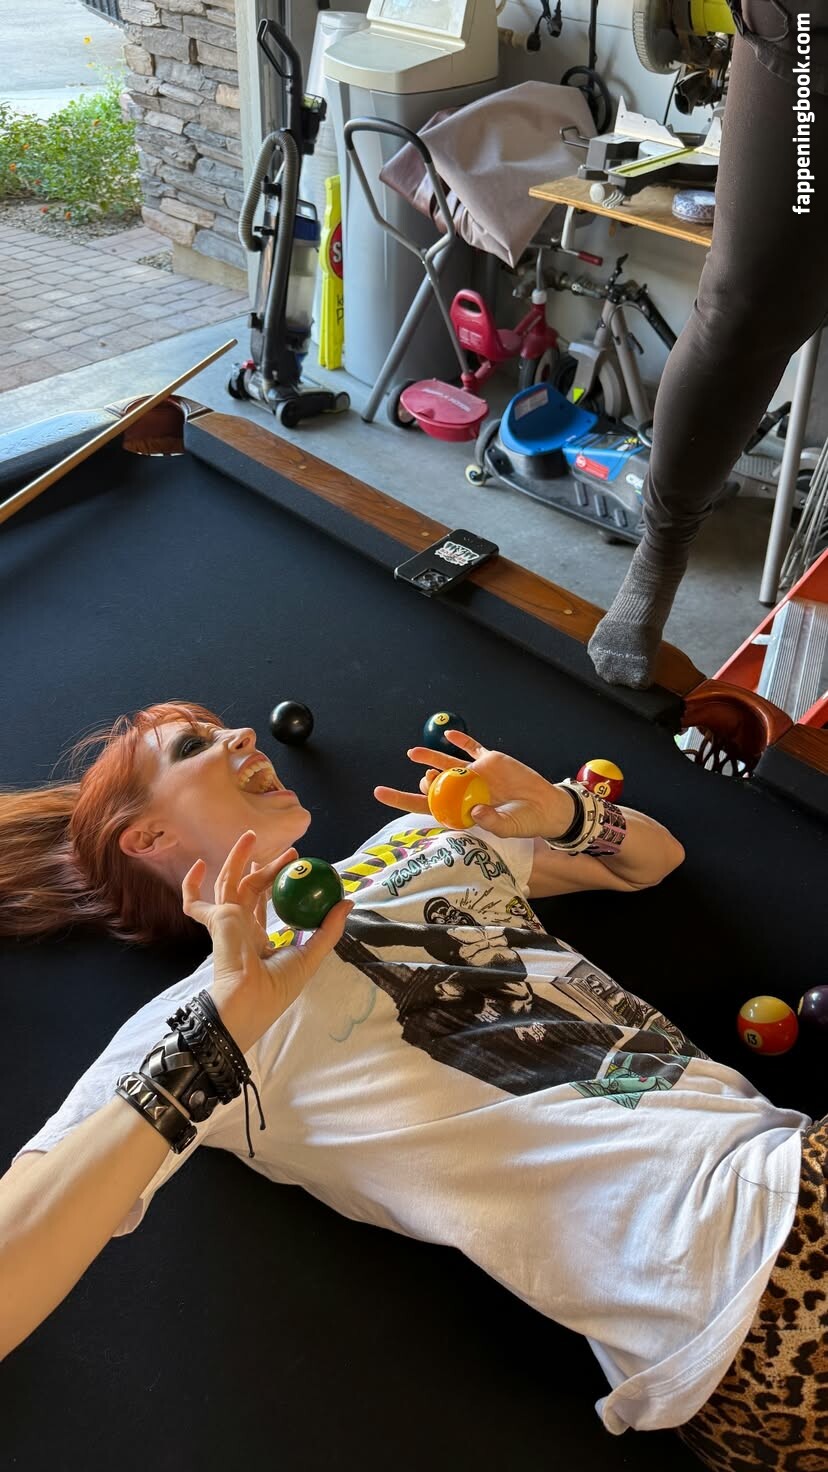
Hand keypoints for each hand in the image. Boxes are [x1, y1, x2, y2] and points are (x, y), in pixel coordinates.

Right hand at [181, 831, 351, 1054]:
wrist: (250, 999)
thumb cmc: (278, 988)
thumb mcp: (311, 956)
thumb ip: (328, 929)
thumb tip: (347, 901)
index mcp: (257, 939)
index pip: (265, 905)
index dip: (279, 884)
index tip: (296, 866)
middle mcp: (240, 928)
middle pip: (252, 888)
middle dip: (267, 867)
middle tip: (290, 852)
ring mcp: (226, 923)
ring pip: (231, 883)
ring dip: (239, 859)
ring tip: (252, 836)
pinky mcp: (216, 921)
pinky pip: (194, 902)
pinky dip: (191, 885)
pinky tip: (198, 864)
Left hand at [374, 730, 574, 840]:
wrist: (546, 806)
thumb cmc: (525, 822)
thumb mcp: (510, 826)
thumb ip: (492, 820)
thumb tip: (474, 809)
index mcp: (462, 810)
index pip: (426, 806)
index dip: (402, 798)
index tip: (380, 792)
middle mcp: (464, 791)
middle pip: (436, 785)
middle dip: (425, 783)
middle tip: (426, 781)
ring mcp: (476, 775)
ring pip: (448, 764)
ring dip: (431, 758)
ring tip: (413, 754)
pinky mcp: (490, 761)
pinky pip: (472, 748)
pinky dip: (461, 741)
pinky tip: (449, 734)